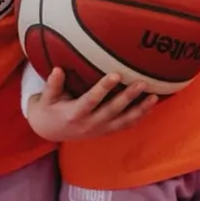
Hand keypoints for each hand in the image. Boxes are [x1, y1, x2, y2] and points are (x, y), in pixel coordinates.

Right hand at [27, 68, 158, 140]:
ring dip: (139, 110)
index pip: (91, 100)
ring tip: (154, 97)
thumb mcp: (45, 98)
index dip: (103, 89)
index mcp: (74, 114)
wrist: (49, 131)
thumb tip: (58, 69)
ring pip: (123, 121)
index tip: (116, 74)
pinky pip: (125, 126)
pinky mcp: (106, 131)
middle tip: (142, 83)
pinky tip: (151, 107)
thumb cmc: (48, 109)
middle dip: (128, 97)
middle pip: (112, 111)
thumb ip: (53, 84)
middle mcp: (89, 124)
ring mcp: (99, 130)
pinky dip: (138, 117)